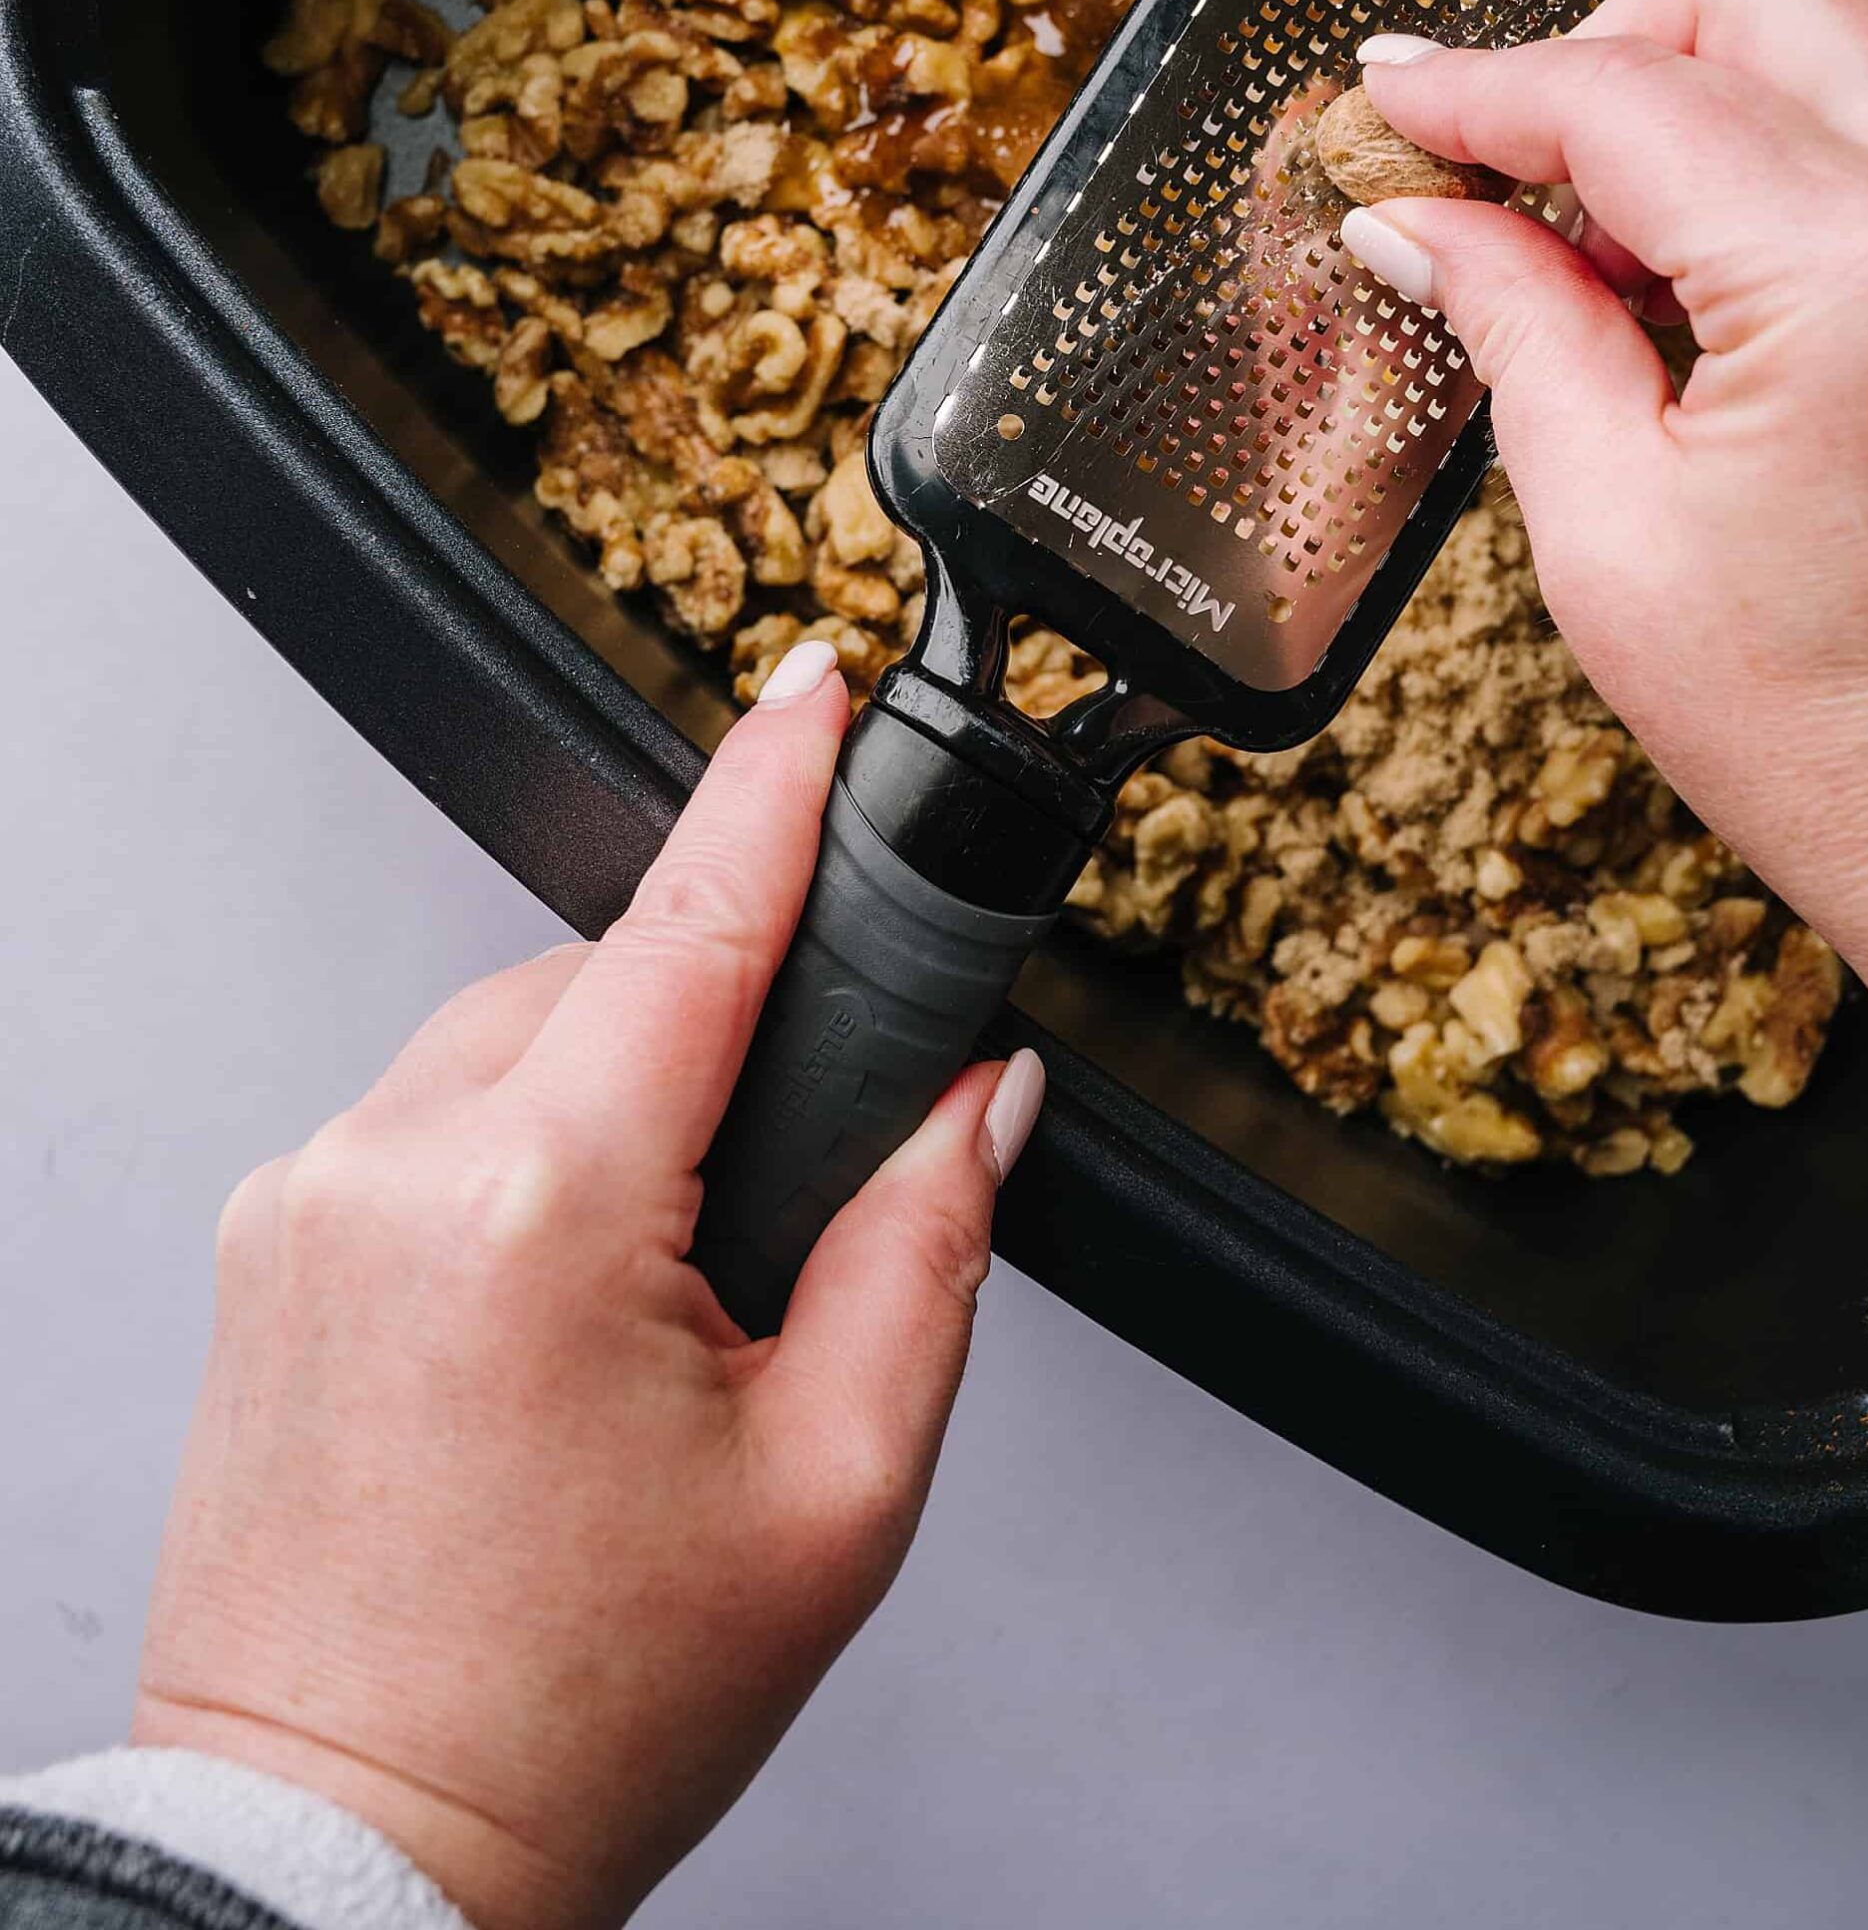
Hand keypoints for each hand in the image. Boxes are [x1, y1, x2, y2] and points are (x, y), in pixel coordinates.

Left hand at [132, 638, 1044, 1929]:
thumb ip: (928, 1253)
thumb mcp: (835, 1491)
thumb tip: (977, 1102)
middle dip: (714, 1036)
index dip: (775, 781)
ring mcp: (305, 1197)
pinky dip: (519, 1150)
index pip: (694, 922)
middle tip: (771, 1210)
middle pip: (608, 982)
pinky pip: (429, 1113)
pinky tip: (558, 1305)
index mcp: (545, 1207)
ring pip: (515, 1039)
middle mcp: (393, 1164)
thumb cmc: (573, 1710)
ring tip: (658, 1302)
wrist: (348, 1847)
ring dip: (612, 1098)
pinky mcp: (266, 1237)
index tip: (820, 678)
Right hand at [1336, 0, 1867, 1125]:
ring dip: (1693, 96)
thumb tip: (1420, 215)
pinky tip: (1709, 276)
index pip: (1619, 91)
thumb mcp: (1611, 535)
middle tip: (1500, 173)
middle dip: (1600, 50)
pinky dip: (1781, 145)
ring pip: (1835, 29)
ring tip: (1605, 252)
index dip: (1473, 90)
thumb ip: (1513, 326)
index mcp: (1861, 270)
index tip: (1387, 105)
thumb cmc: (1841, 736)